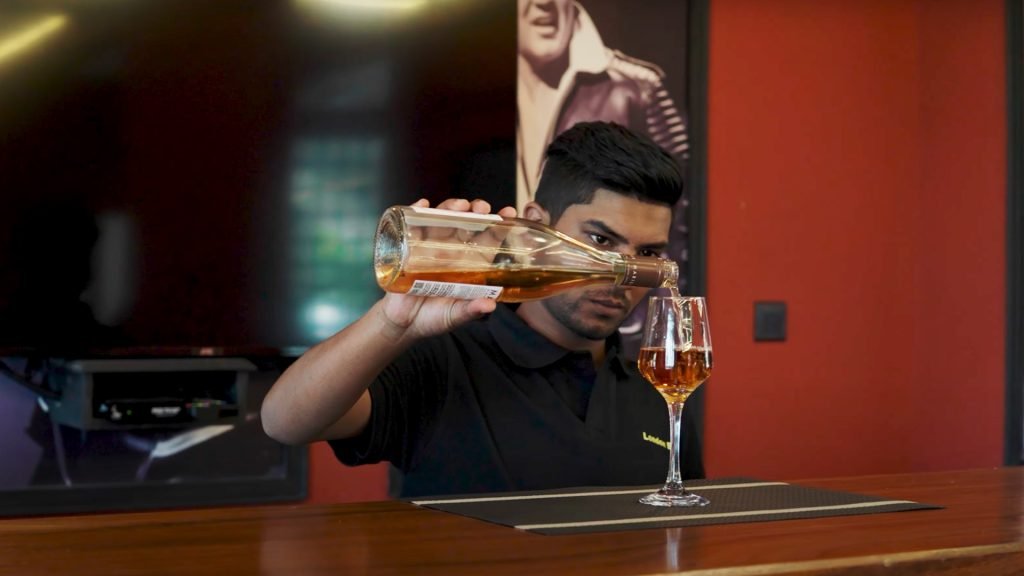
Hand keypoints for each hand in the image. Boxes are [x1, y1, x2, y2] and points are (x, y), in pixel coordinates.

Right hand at [378, 198, 516, 340]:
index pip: (486, 240)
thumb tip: (490, 305)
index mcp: (468, 264)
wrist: (403, 323)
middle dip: (476, 211)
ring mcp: (428, 247)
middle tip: (482, 208)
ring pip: (441, 219)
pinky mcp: (407, 247)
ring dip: (451, 207)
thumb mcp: (454, 316)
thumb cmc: (432, 317)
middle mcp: (450, 251)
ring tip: (459, 206)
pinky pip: (410, 225)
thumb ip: (471, 311)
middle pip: (466, 224)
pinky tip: (422, 205)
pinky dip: (415, 211)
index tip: (508, 214)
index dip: (498, 225)